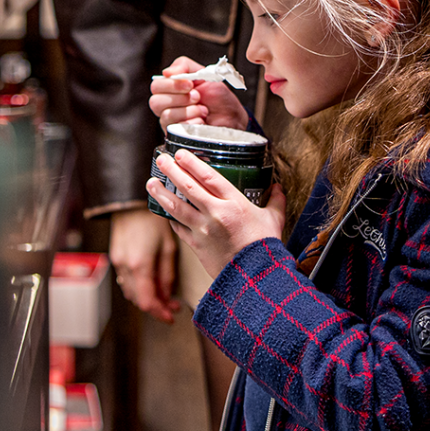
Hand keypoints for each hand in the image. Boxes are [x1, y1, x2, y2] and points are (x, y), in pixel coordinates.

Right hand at [109, 207, 179, 322]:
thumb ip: (167, 274)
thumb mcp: (168, 247)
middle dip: (155, 306)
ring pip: (130, 292)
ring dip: (146, 297)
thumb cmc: (153, 220)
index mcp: (140, 265)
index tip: (172, 316)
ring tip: (163, 294)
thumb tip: (167, 295)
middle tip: (171, 306)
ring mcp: (117, 262)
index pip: (148, 301)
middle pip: (138, 300)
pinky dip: (137, 287)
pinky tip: (149, 282)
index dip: (160, 313)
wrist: (132, 201)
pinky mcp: (115, 257)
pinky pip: (125, 280)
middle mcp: (125, 267)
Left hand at [146, 149, 286, 281]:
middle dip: (172, 170)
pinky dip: (171, 218)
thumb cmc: (264, 247)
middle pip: (188, 187)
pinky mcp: (196, 245)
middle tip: (161, 159)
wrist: (255, 277)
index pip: (209, 177)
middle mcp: (215, 213)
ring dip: (161, 193)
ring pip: (176, 207)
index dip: (192, 163)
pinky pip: (179, 228)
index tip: (181, 153)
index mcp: (234, 203)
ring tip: (151, 182)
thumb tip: (278, 187)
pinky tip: (164, 211)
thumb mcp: (274, 220)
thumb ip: (275, 201)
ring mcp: (203, 230)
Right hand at [150, 56, 247, 130]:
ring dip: (189, 111)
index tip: (190, 85)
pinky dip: (193, 122)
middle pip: (155, 102)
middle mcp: (167, 106)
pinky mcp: (177, 136)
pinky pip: (177, 129)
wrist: (233, 119)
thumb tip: (166, 72)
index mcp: (171, 90)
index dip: (172, 85)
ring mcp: (171, 123)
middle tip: (197, 97)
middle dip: (180, 98)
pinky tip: (202, 121)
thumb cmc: (219, 99)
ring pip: (167, 115)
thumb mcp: (204, 75)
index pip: (156, 86)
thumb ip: (185, 66)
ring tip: (203, 110)